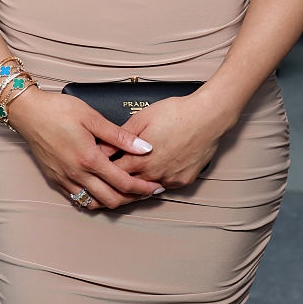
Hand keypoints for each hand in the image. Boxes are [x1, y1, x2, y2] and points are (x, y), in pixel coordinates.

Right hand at [7, 87, 163, 210]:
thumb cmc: (59, 110)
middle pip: (111, 199)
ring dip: (113, 201)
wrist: (28, 113)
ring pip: (94, 203)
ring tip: (127, 192)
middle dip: (132, 198)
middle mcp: (77, 174)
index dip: (142, 187)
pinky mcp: (56, 180)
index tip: (155, 186)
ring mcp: (64, 179)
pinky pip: (79, 199)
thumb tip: (144, 147)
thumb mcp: (92, 117)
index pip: (122, 182)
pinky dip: (94, 199)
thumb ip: (120, 136)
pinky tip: (102, 190)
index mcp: (88, 158)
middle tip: (145, 191)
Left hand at [106, 94, 223, 189]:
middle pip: (128, 188)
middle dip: (116, 185)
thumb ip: (121, 136)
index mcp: (140, 160)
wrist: (207, 116)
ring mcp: (170, 180)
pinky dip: (156, 183)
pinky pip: (165, 186)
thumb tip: (104, 148)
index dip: (103, 173)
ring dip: (136, 187)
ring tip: (127, 182)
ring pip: (147, 190)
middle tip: (107, 183)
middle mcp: (154, 174)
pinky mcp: (184, 181)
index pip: (113, 174)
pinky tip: (152, 176)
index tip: (95, 171)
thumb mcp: (142, 118)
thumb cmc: (176, 113)